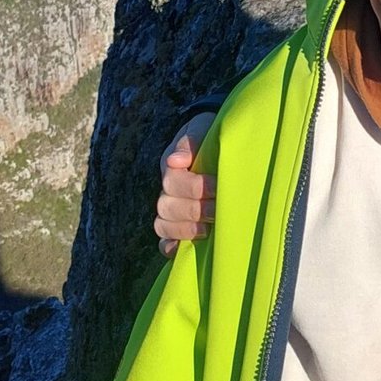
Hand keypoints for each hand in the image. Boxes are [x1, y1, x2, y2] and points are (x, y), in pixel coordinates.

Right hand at [154, 113, 217, 256]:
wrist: (216, 144)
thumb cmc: (210, 136)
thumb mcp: (202, 130)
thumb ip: (190, 142)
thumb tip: (175, 161)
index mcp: (172, 167)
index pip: (173, 181)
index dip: (195, 187)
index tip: (217, 185)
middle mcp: (167, 190)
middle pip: (167, 207)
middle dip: (194, 210)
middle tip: (218, 209)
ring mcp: (169, 209)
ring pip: (162, 225)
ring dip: (184, 230)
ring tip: (208, 229)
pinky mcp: (175, 227)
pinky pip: (163, 242)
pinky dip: (170, 248)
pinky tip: (182, 249)